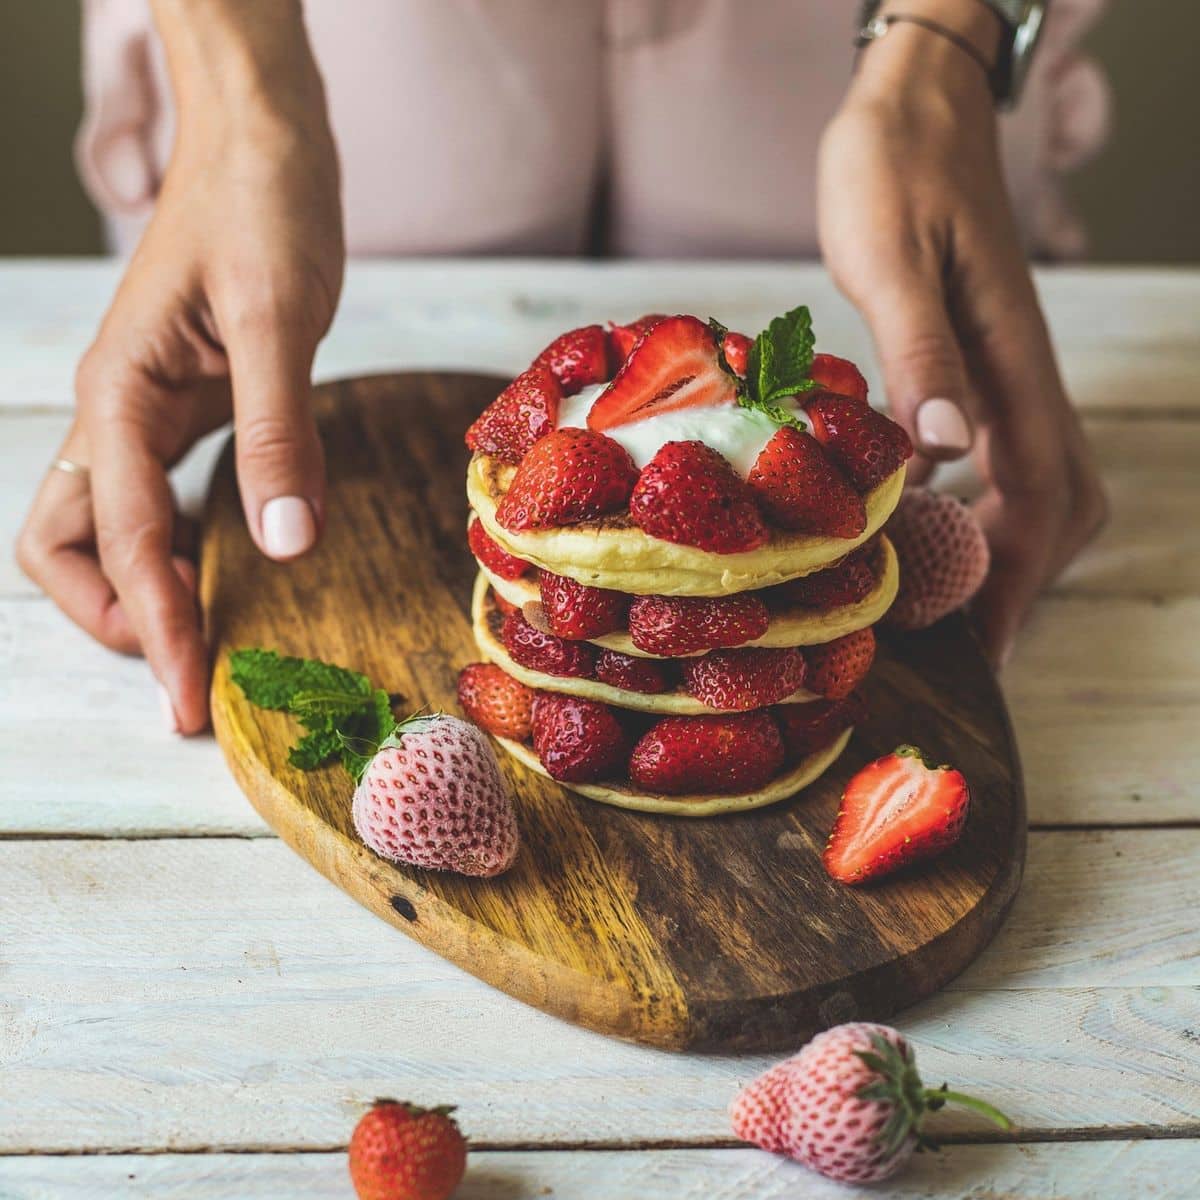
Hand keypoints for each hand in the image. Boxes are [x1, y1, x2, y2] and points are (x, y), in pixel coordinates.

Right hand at [16, 0, 343, 731]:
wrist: (264, 143)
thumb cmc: (264, 208)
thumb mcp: (279, 319)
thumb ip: (276, 433)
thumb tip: (280, 544)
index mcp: (121, 393)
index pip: (121, 538)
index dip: (156, 625)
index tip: (190, 696)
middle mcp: (115, 409)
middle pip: (64, 543)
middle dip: (111, 617)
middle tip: (186, 674)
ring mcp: (144, 409)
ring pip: (100, 524)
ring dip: (135, 588)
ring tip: (199, 639)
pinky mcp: (186, 405)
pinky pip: (155, 495)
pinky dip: (172, 546)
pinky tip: (222, 568)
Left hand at [817, 0, 1106, 664]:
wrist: (915, 106)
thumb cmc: (895, 171)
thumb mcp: (893, 257)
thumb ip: (920, 350)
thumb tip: (943, 448)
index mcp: (1008, 362)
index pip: (1038, 494)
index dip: (1012, 580)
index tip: (981, 650)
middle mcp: (1021, 376)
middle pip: (1057, 505)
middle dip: (1018, 580)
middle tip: (960, 641)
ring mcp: (1006, 369)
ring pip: (1037, 482)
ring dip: (1004, 548)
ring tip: (946, 602)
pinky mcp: (979, 359)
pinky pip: (1002, 452)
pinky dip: (980, 504)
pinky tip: (933, 521)